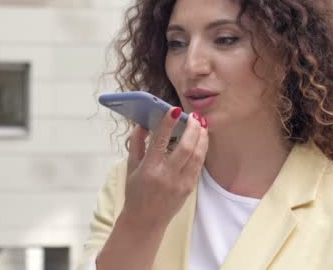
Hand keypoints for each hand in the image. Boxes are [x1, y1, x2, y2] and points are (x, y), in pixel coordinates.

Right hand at [121, 108, 208, 228]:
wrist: (145, 221)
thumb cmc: (135, 192)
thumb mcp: (131, 167)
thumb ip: (137, 143)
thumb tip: (142, 123)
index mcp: (149, 169)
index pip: (160, 141)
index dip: (167, 124)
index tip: (174, 110)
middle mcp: (166, 176)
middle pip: (185, 147)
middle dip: (192, 128)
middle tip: (193, 116)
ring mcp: (180, 183)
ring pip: (197, 155)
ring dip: (201, 137)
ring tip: (200, 124)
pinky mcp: (189, 188)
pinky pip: (198, 165)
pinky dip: (201, 149)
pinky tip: (201, 140)